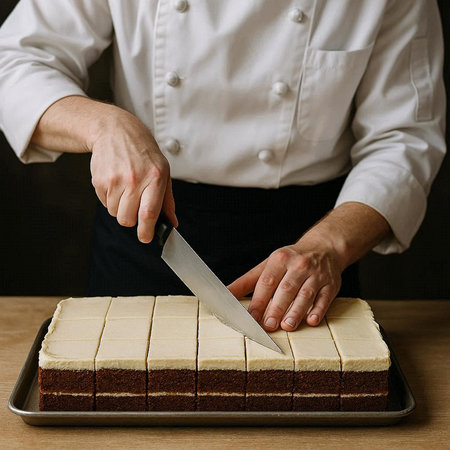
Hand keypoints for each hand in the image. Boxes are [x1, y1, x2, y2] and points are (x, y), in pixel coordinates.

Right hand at [89, 107, 177, 242]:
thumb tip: (171, 222)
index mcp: (155, 177)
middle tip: (135, 207)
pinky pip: (104, 204)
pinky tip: (116, 183)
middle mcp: (134, 179)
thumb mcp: (163, 171)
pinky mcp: (99, 180)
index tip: (146, 238)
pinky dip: (110, 199)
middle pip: (128, 219)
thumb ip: (167, 200)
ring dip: (120, 208)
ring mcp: (115, 180)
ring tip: (126, 190)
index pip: (149, 213)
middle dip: (131, 220)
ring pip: (115, 213)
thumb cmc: (144, 153)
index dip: (146, 231)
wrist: (116, 131)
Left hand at [228, 231, 343, 330]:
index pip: (267, 281)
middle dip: (276, 308)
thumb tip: (226, 294)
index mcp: (280, 259)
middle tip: (267, 326)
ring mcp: (316, 275)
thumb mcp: (267, 265)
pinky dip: (318, 310)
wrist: (323, 248)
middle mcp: (299, 265)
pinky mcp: (331, 284)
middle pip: (286, 289)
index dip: (259, 300)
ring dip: (296, 311)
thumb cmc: (290, 260)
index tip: (251, 317)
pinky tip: (311, 321)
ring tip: (286, 326)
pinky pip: (324, 298)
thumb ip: (247, 281)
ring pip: (305, 294)